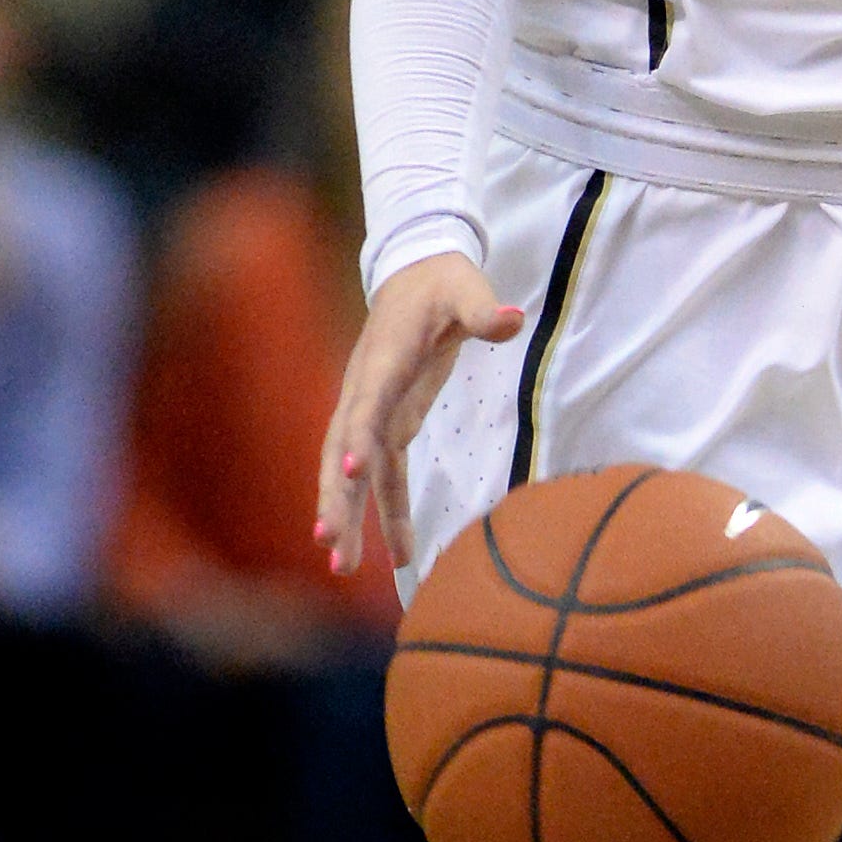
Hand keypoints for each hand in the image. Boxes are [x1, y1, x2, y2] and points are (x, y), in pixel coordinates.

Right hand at [316, 252, 523, 573]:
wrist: (416, 273)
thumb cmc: (442, 282)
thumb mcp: (466, 287)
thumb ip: (483, 308)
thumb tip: (512, 318)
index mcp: (383, 361)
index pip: (366, 405)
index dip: (357, 439)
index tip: (351, 473)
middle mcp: (366, 392)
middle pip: (343, 451)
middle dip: (336, 497)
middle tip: (330, 544)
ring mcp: (372, 411)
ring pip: (352, 472)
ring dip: (348, 517)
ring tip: (342, 568)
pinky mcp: (389, 424)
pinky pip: (384, 475)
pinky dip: (386, 513)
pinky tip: (399, 556)